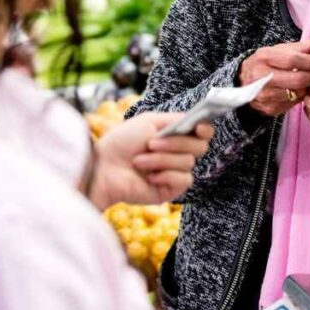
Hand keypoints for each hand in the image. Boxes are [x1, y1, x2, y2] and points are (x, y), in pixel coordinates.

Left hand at [89, 112, 212, 209]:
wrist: (104, 168)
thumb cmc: (122, 142)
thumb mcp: (148, 121)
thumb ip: (176, 119)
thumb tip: (198, 122)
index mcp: (175, 135)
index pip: (203, 133)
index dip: (205, 129)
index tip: (199, 128)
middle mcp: (178, 153)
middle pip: (200, 146)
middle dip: (176, 143)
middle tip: (151, 143)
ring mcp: (176, 172)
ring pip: (188, 162)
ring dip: (161, 159)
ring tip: (139, 161)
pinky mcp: (171, 189)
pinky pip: (184, 179)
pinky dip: (165, 175)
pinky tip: (149, 177)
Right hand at [238, 39, 309, 116]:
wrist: (242, 82)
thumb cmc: (265, 63)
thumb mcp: (278, 50)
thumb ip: (301, 47)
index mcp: (264, 58)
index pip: (293, 60)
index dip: (309, 61)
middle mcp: (262, 77)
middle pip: (298, 79)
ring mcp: (266, 95)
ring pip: (298, 93)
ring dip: (308, 87)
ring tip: (308, 81)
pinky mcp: (270, 108)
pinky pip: (294, 103)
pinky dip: (300, 96)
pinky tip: (298, 89)